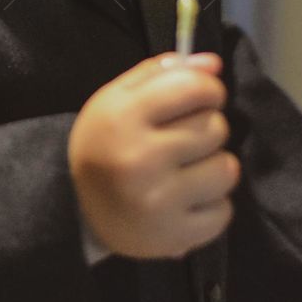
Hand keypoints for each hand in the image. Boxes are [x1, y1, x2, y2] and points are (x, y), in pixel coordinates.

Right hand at [67, 51, 239, 260]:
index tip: (200, 98)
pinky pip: (224, 212)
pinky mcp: (174, 237)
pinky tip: (188, 197)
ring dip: (214, 166)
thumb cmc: (105, 140)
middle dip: (207, 127)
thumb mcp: (119, 97)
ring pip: (226, 170)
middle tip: (186, 137)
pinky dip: (212, 203)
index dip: (207, 89)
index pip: (194, 88)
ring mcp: (159, 202)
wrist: (75, 207)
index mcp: (124, 116)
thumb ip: (162, 73)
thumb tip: (213, 65)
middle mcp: (141, 158)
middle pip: (215, 128)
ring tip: (190, 168)